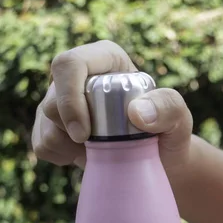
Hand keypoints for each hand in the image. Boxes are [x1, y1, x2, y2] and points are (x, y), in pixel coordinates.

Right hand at [31, 40, 192, 185]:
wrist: (159, 162)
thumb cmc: (169, 136)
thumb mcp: (180, 121)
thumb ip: (169, 107)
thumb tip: (136, 112)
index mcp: (105, 60)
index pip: (69, 64)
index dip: (70, 98)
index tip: (85, 134)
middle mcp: (79, 77)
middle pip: (53, 100)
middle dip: (73, 132)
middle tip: (102, 148)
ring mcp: (62, 102)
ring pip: (45, 125)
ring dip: (71, 148)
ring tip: (101, 152)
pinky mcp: (53, 128)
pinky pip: (42, 145)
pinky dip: (63, 158)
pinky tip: (87, 157)